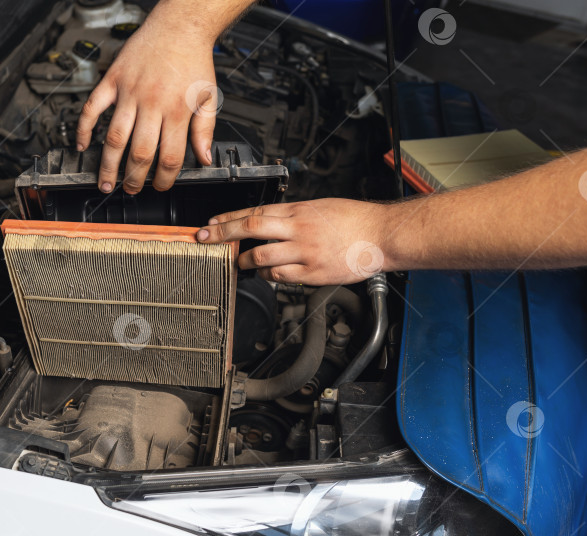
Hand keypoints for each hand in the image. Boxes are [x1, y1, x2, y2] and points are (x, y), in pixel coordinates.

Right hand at [75, 10, 218, 194]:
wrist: (180, 26)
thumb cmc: (193, 60)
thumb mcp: (209, 97)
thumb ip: (205, 130)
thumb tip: (204, 158)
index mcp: (177, 111)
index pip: (169, 157)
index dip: (164, 179)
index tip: (160, 187)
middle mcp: (152, 103)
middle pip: (139, 153)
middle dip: (134, 178)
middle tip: (131, 190)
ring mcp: (129, 92)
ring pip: (115, 137)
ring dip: (108, 164)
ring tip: (105, 182)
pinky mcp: (113, 80)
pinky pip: (93, 108)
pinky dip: (85, 128)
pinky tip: (82, 146)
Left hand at [196, 199, 389, 284]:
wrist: (382, 234)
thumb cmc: (355, 220)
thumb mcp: (319, 207)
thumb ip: (293, 215)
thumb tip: (268, 222)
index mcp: (299, 210)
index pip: (255, 211)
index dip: (229, 218)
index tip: (211, 222)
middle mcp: (298, 229)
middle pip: (251, 228)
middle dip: (223, 234)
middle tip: (204, 238)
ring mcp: (305, 252)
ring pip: (262, 256)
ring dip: (245, 260)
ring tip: (239, 261)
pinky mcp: (313, 272)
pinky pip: (281, 276)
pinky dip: (269, 275)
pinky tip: (266, 273)